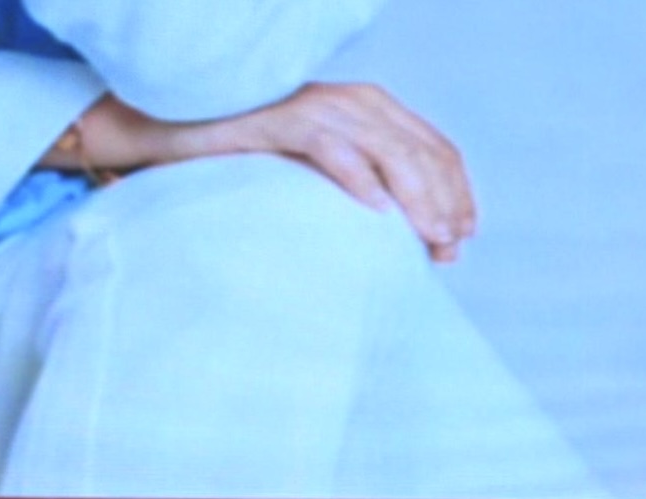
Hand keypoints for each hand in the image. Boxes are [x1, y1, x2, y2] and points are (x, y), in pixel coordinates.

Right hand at [64, 83, 478, 260]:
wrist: (181, 129)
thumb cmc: (258, 159)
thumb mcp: (329, 173)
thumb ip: (374, 190)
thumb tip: (427, 240)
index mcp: (374, 110)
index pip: (438, 150)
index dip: (459, 195)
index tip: (464, 239)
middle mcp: (353, 101)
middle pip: (422, 153)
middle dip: (444, 204)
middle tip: (449, 250)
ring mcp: (318, 106)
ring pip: (389, 151)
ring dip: (416, 198)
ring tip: (429, 238)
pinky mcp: (282, 118)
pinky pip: (332, 148)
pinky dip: (359, 178)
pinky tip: (378, 212)